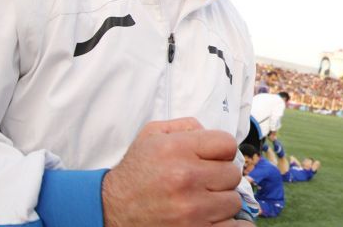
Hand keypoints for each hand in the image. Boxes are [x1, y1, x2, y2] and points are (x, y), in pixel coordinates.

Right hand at [102, 117, 242, 225]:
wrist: (109, 210)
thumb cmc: (136, 172)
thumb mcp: (152, 136)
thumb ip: (187, 126)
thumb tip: (212, 134)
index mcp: (177, 149)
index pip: (228, 144)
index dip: (222, 151)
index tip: (211, 159)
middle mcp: (186, 178)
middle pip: (233, 174)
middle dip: (220, 177)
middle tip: (202, 182)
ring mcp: (192, 210)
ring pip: (233, 202)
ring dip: (220, 202)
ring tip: (201, 201)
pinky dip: (227, 225)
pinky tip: (213, 219)